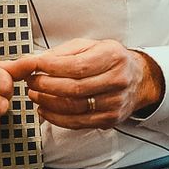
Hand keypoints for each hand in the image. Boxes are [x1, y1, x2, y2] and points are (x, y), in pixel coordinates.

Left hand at [10, 38, 162, 129]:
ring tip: (34, 94)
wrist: (139, 79)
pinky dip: (56, 118)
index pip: (77, 65)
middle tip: (30, 81)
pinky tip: (45, 109)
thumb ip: (61, 52)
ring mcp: (115, 103)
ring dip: (48, 102)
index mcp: (112, 56)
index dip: (51, 68)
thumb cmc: (109, 59)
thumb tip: (32, 59)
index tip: (33, 65)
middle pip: (74, 88)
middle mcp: (117, 80)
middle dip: (46, 85)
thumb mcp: (89, 46)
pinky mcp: (110, 120)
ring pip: (74, 107)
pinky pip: (78, 122)